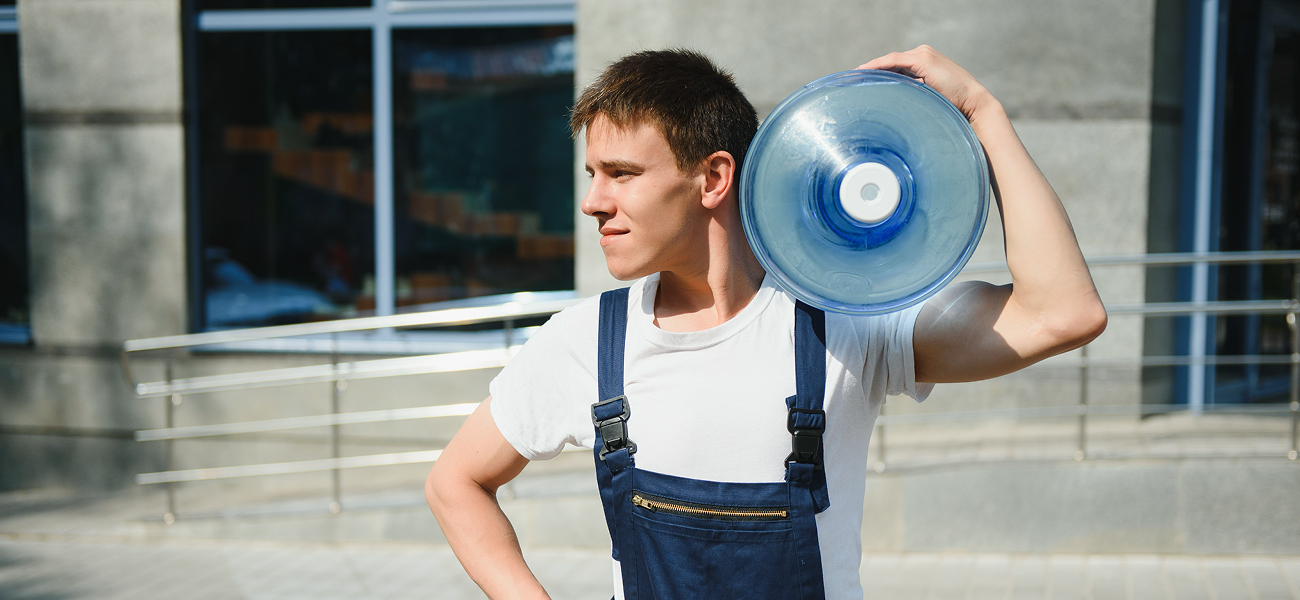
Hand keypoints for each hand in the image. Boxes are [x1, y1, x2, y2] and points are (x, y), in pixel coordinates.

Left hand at [858, 45, 998, 126]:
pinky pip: (893, 61)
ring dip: (871, 68)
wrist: (973, 103)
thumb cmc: (953, 106)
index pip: (894, 65)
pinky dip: (878, 66)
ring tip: (854, 77)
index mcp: (924, 62)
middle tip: (852, 80)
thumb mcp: (928, 98)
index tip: (861, 81)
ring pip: (889, 60)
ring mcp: (922, 55)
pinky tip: (866, 72)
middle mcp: (922, 55)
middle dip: (870, 70)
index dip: (877, 72)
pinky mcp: (923, 60)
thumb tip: (894, 108)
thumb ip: (913, 95)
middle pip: (889, 61)